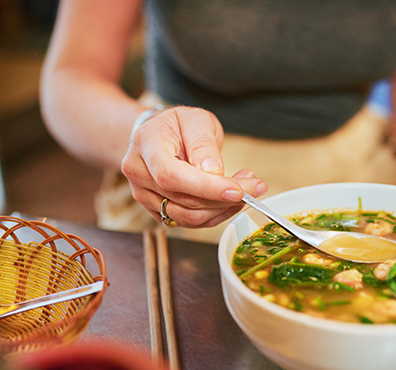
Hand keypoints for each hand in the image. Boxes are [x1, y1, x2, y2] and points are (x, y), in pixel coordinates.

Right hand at [121, 106, 267, 227]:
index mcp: (146, 146)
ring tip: (246, 188)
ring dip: (223, 209)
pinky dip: (216, 214)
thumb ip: (203, 144)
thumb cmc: (178, 125)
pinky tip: (230, 199)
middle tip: (256, 186)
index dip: (205, 188)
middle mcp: (139, 174)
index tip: (237, 190)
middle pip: (183, 200)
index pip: (172, 176)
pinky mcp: (157, 211)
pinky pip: (190, 222)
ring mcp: (145, 196)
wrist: (159, 135)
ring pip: (188, 217)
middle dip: (224, 198)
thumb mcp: (196, 120)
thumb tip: (214, 172)